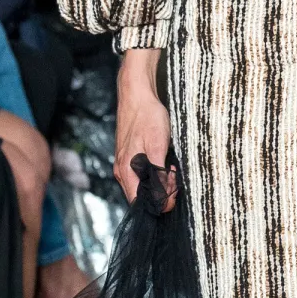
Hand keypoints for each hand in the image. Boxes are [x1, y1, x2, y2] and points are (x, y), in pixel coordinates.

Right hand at [115, 49, 175, 205]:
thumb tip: (162, 200)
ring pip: (143, 185)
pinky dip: (155, 172)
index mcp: (126, 172)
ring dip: (159, 181)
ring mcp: (124, 164)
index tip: (174, 189)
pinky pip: (142, 174)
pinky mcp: (130, 156)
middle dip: (161, 192)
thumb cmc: (147, 117)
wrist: (137, 94)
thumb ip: (158, 175)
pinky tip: (165, 161)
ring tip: (171, 167)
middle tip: (175, 176)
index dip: (159, 202)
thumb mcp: (157, 147)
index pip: (140, 203)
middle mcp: (122, 171)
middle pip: (141, 196)